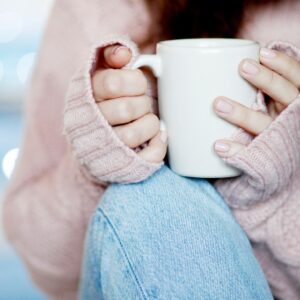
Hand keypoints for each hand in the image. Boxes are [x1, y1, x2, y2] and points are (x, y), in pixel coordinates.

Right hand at [92, 45, 166, 162]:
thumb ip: (111, 56)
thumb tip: (125, 53)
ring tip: (148, 120)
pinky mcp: (120, 164)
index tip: (138, 84)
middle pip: (126, 109)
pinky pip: (147, 157)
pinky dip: (158, 145)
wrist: (93, 140)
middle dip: (143, 103)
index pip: (113, 82)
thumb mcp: (103, 72)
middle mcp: (91, 123)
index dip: (135, 82)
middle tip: (142, 104)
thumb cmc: (106, 101)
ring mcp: (105, 147)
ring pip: (133, 135)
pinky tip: (157, 137)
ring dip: (150, 124)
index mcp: (86, 96)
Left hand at [213, 48, 299, 157]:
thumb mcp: (273, 104)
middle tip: (243, 67)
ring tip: (218, 104)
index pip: (297, 79)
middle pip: (287, 96)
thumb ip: (260, 89)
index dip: (283, 65)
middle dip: (267, 80)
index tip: (262, 52)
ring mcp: (278, 138)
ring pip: (265, 124)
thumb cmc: (269, 121)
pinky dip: (235, 151)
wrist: (276, 156)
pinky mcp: (265, 157)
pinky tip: (219, 146)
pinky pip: (252, 154)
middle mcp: (291, 118)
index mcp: (294, 102)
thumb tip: (229, 62)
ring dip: (242, 114)